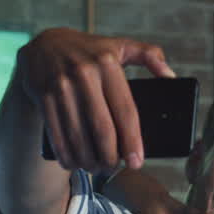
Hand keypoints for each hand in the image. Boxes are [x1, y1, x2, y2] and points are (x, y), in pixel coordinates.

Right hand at [17, 28, 174, 172]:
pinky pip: (57, 135)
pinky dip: (66, 156)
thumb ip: (148, 55)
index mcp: (107, 64)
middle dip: (110, 156)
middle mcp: (84, 74)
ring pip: (79, 136)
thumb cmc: (90, 52)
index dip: (132, 141)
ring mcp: (61, 86)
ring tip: (96, 168)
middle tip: (114, 167)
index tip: (136, 162)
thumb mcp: (119, 46)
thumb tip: (170, 77)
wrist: (45, 45)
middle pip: (102, 129)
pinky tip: (75, 164)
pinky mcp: (43, 96)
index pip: (125, 110)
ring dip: (88, 160)